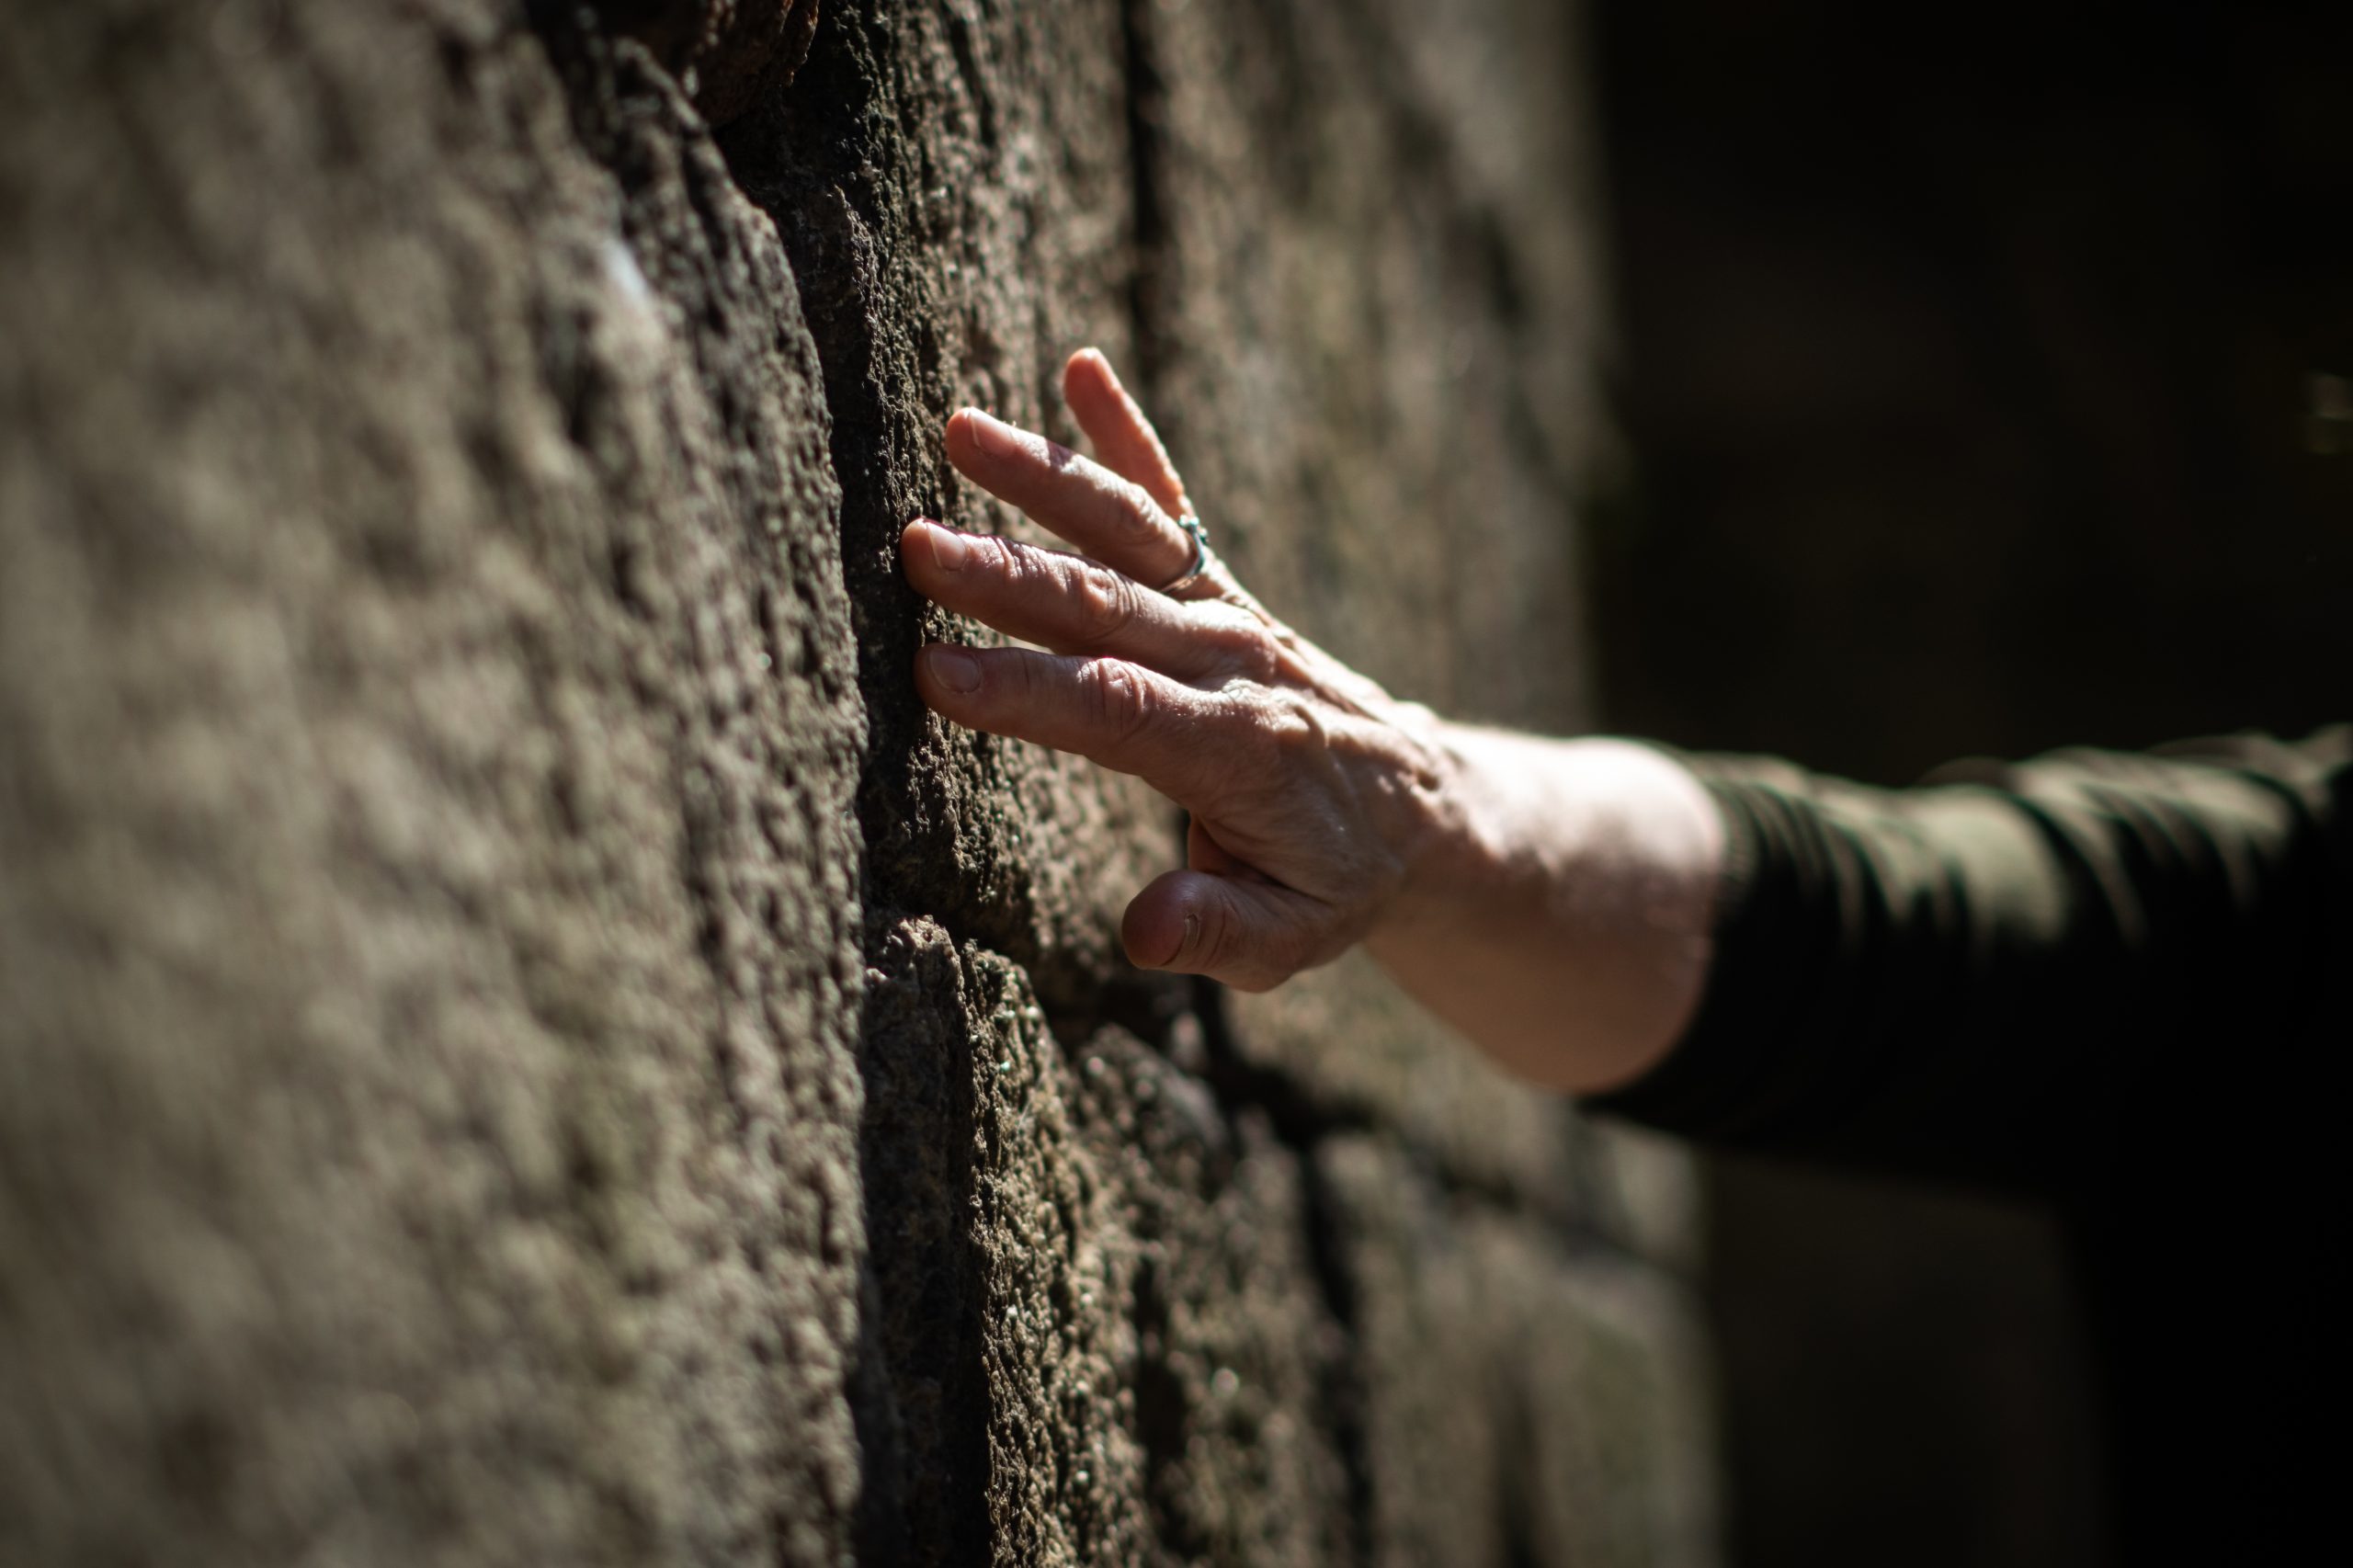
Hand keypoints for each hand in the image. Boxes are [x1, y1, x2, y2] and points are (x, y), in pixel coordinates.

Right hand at [901, 349, 1463, 992]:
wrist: (1419, 809)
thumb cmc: (1334, 882)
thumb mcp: (1295, 937)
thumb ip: (1222, 934)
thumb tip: (1147, 932)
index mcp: (1236, 750)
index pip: (1118, 711)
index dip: (1029, 691)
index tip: (939, 670)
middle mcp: (1230, 664)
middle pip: (1106, 610)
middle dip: (1008, 578)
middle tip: (913, 546)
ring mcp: (1226, 615)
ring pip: (1128, 539)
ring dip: (1047, 483)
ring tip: (960, 431)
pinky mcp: (1220, 590)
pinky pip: (1170, 508)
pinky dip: (1130, 438)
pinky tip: (1083, 371)